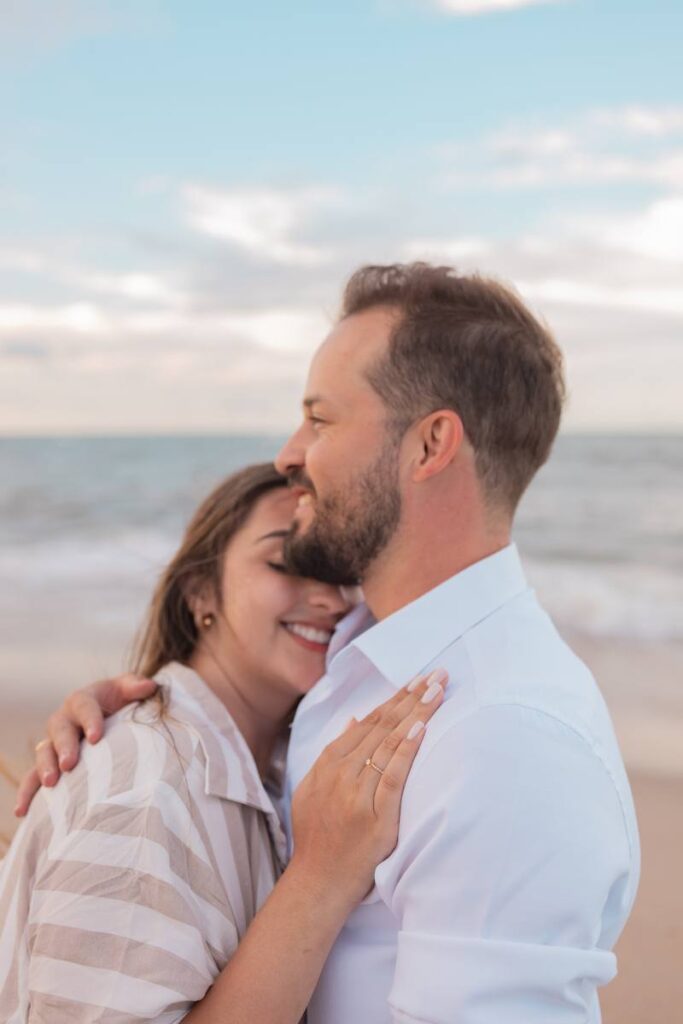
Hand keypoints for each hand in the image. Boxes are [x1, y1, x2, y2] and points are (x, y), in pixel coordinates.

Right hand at [14, 673, 156, 816]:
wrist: (109, 715)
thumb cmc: (120, 701)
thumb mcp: (127, 690)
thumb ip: (136, 687)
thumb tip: (148, 686)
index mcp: (82, 700)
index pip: (83, 706)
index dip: (89, 720)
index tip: (97, 737)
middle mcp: (64, 720)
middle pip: (60, 730)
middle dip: (64, 746)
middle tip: (70, 763)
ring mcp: (54, 743)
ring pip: (44, 752)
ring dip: (45, 768)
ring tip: (51, 783)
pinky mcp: (51, 764)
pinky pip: (34, 777)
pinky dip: (28, 793)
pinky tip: (23, 811)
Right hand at [289, 668, 446, 908]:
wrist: (318, 882)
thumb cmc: (318, 837)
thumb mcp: (313, 788)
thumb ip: (333, 753)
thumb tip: (354, 719)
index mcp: (329, 763)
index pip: (368, 722)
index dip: (395, 698)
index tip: (418, 680)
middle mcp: (342, 773)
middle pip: (382, 726)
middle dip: (412, 697)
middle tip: (437, 675)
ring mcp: (358, 794)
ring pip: (389, 744)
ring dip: (415, 714)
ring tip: (437, 692)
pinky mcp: (375, 817)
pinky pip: (393, 778)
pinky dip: (406, 751)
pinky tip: (420, 730)